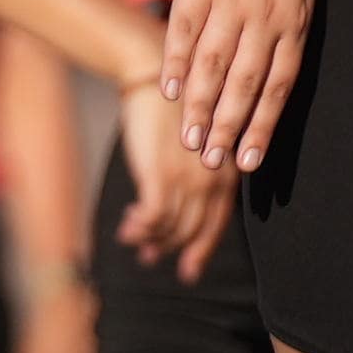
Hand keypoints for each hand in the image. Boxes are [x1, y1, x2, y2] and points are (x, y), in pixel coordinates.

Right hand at [112, 88, 238, 272]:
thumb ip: (196, 178)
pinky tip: (126, 226)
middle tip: (148, 257)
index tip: (189, 272)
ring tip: (131, 237)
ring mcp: (188, 180)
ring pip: (170, 227)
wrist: (151, 80)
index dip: (201, 250)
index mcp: (226, 173)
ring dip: (148, 238)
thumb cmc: (171, 110)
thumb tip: (177, 213)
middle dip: (169, 248)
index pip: (216, 224)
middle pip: (192, 230)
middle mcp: (213, 180)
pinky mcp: (161, 176)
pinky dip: (139, 228)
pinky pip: (152, 218)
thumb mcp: (194, 146)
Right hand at [145, 0, 317, 176]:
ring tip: (186, 140)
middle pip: (245, 84)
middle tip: (210, 164)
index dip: (263, 125)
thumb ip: (284, 16)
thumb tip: (268, 58)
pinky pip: (185, 29)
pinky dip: (175, 62)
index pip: (281, 85)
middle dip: (227, 128)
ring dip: (197, 106)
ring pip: (213, 65)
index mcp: (298, 16)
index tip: (248, 162)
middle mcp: (267, 13)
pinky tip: (165, 89)